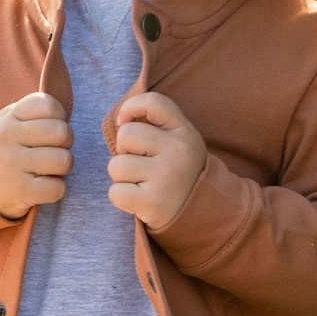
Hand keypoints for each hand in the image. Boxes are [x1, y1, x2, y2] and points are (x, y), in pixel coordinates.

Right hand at [0, 92, 72, 220]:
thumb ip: (38, 110)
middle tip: (51, 151)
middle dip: (65, 144)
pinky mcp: (19, 191)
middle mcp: (7, 138)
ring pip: (63, 161)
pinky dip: (55, 190)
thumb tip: (67, 119)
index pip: (50, 106)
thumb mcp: (13, 120)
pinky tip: (41, 187)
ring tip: (47, 169)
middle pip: (62, 132)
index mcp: (9, 117)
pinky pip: (57, 188)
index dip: (58, 119)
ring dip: (62, 168)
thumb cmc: (8, 148)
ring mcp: (11, 165)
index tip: (46, 130)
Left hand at [108, 92, 206, 231]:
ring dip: (122, 177)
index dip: (130, 108)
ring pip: (116, 165)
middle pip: (126, 135)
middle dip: (124, 151)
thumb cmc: (177, 172)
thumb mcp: (178, 141)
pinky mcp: (153, 202)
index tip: (125, 122)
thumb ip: (155, 123)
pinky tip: (140, 199)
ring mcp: (167, 176)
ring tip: (142, 183)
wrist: (201, 213)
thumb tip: (122, 118)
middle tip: (141, 165)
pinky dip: (121, 197)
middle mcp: (179, 151)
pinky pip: (115, 192)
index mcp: (184, 132)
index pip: (153, 102)